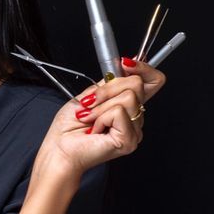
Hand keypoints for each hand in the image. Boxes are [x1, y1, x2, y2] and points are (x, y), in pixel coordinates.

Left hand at [34, 56, 166, 179]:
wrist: (59, 149)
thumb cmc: (69, 128)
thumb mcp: (89, 95)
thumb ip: (109, 82)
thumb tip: (123, 65)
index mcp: (128, 106)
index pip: (154, 81)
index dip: (143, 67)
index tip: (125, 64)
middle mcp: (135, 118)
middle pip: (136, 84)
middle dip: (108, 90)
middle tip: (90, 104)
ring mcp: (135, 130)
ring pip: (127, 97)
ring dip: (101, 106)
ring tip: (90, 119)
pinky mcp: (129, 140)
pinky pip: (119, 112)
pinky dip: (101, 117)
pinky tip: (94, 129)